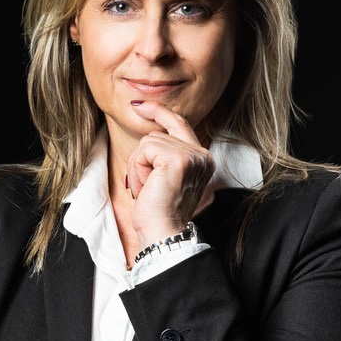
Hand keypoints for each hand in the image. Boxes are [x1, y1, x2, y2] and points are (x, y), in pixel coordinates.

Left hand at [126, 101, 215, 244]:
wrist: (162, 234)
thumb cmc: (159, 213)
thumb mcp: (166, 179)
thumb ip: (166, 157)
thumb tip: (149, 137)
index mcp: (202, 160)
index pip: (180, 124)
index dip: (159, 112)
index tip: (139, 106)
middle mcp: (202, 156)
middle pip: (158, 135)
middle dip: (142, 160)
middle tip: (145, 187)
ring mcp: (192, 156)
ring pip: (148, 142)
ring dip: (139, 167)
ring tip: (148, 190)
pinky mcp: (178, 159)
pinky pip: (145, 150)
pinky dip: (138, 169)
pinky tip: (146, 187)